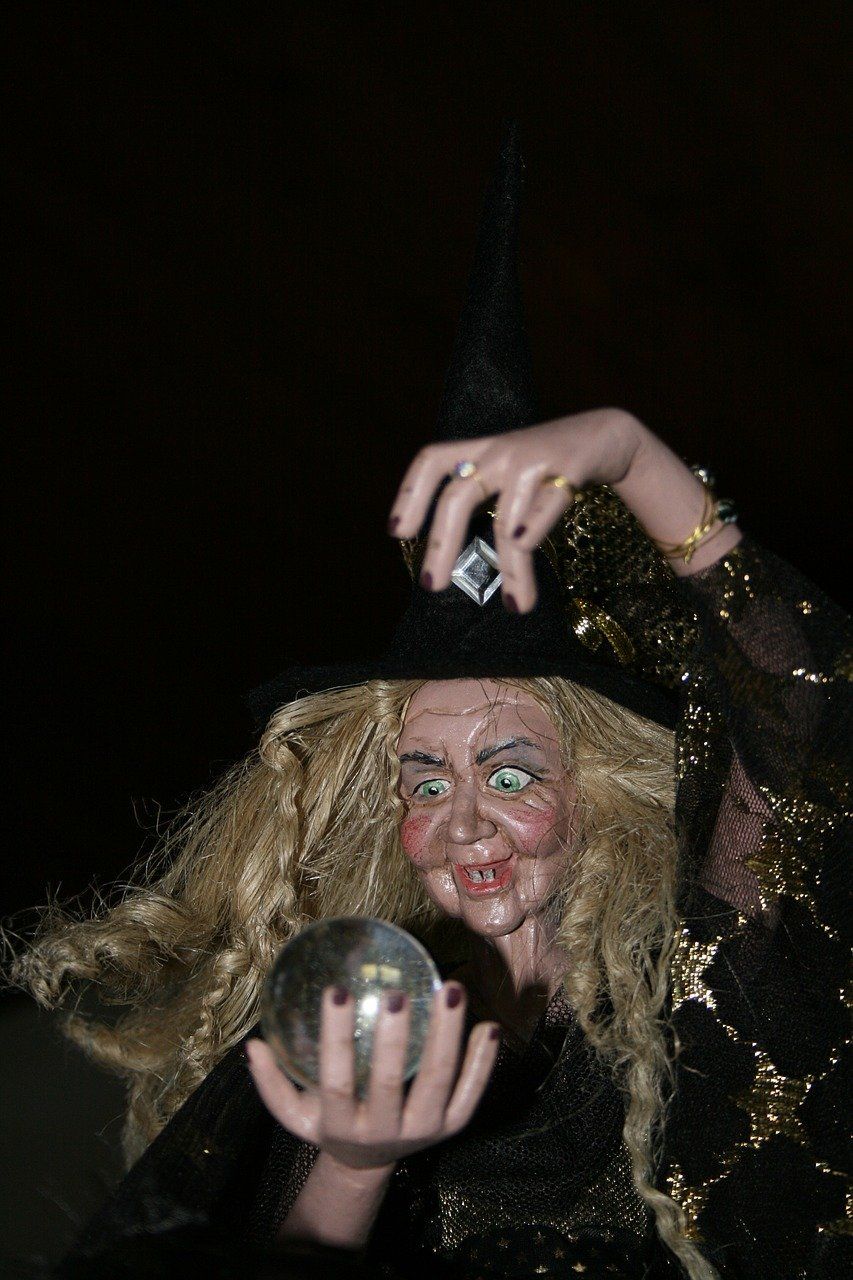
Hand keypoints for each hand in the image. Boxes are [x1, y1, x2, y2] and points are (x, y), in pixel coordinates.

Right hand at [246, 981, 498, 1172]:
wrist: (368, 1163)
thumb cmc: (328, 1122)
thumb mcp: (295, 1113)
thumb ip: (272, 1083)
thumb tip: (253, 1044)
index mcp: (342, 1127)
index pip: (337, 1082)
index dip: (335, 1038)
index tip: (334, 990)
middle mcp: (384, 1132)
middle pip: (390, 1084)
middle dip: (394, 1039)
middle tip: (396, 993)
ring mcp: (423, 1132)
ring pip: (439, 1083)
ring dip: (448, 1037)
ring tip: (452, 989)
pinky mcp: (452, 1128)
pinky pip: (472, 1094)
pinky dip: (482, 1062)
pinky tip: (487, 1026)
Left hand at [388, 408, 642, 611]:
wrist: (607, 434)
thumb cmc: (548, 466)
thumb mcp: (508, 471)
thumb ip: (481, 498)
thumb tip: (451, 560)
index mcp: (481, 451)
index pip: (432, 461)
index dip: (409, 493)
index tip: (398, 533)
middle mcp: (500, 452)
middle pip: (458, 496)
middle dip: (441, 543)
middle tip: (432, 585)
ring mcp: (532, 459)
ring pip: (507, 519)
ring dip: (510, 568)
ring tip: (517, 605)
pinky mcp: (567, 467)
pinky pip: (545, 504)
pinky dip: (533, 526)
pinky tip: (525, 549)